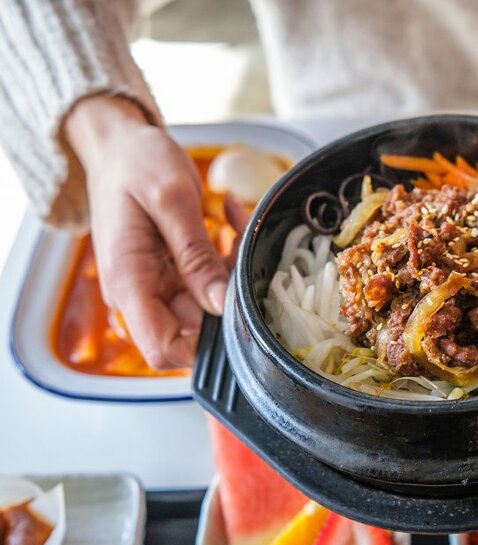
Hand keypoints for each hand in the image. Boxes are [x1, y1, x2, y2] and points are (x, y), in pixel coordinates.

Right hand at [65, 95, 229, 368]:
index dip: (203, 345)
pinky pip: (208, 279)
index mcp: (130, 283)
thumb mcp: (172, 201)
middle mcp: (140, 293)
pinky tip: (228, 215)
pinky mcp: (171, 272)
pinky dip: (226, 253)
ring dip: (232, 266)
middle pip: (196, 326)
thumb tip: (221, 305)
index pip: (162, 350)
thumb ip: (196, 255)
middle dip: (229, 291)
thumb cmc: (137, 164)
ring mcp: (156, 284)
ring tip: (235, 218)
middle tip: (242, 242)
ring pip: (210, 302)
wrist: (120, 145)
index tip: (235, 307)